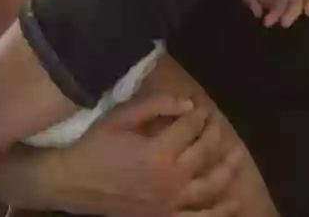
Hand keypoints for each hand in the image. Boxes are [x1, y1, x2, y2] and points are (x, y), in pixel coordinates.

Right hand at [0, 94, 242, 216]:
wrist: (72, 182)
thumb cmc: (93, 147)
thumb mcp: (118, 118)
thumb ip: (154, 106)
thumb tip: (188, 102)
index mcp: (159, 151)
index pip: (190, 126)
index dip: (199, 113)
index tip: (202, 105)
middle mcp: (172, 178)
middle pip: (204, 151)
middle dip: (214, 132)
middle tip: (216, 121)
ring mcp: (171, 201)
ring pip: (211, 184)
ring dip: (227, 167)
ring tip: (236, 154)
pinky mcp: (165, 216)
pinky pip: (199, 216)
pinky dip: (219, 211)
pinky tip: (233, 202)